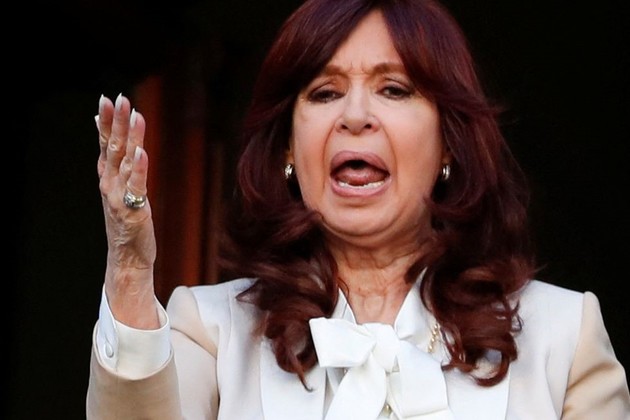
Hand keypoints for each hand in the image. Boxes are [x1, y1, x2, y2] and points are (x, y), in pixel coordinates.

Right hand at [96, 93, 158, 328]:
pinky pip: (137, 186)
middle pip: (112, 148)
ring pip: (124, 162)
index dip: (105, 122)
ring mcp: (121, 198)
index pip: (104, 145)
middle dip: (115, 122)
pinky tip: (141, 151)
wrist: (126, 259)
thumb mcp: (118, 192)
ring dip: (129, 137)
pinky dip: (139, 168)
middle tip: (118, 98)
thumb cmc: (125, 224)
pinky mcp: (135, 211)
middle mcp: (110, 185)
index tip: (106, 99)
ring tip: (134, 115)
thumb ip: (114, 167)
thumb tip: (110, 142)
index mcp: (107, 179)